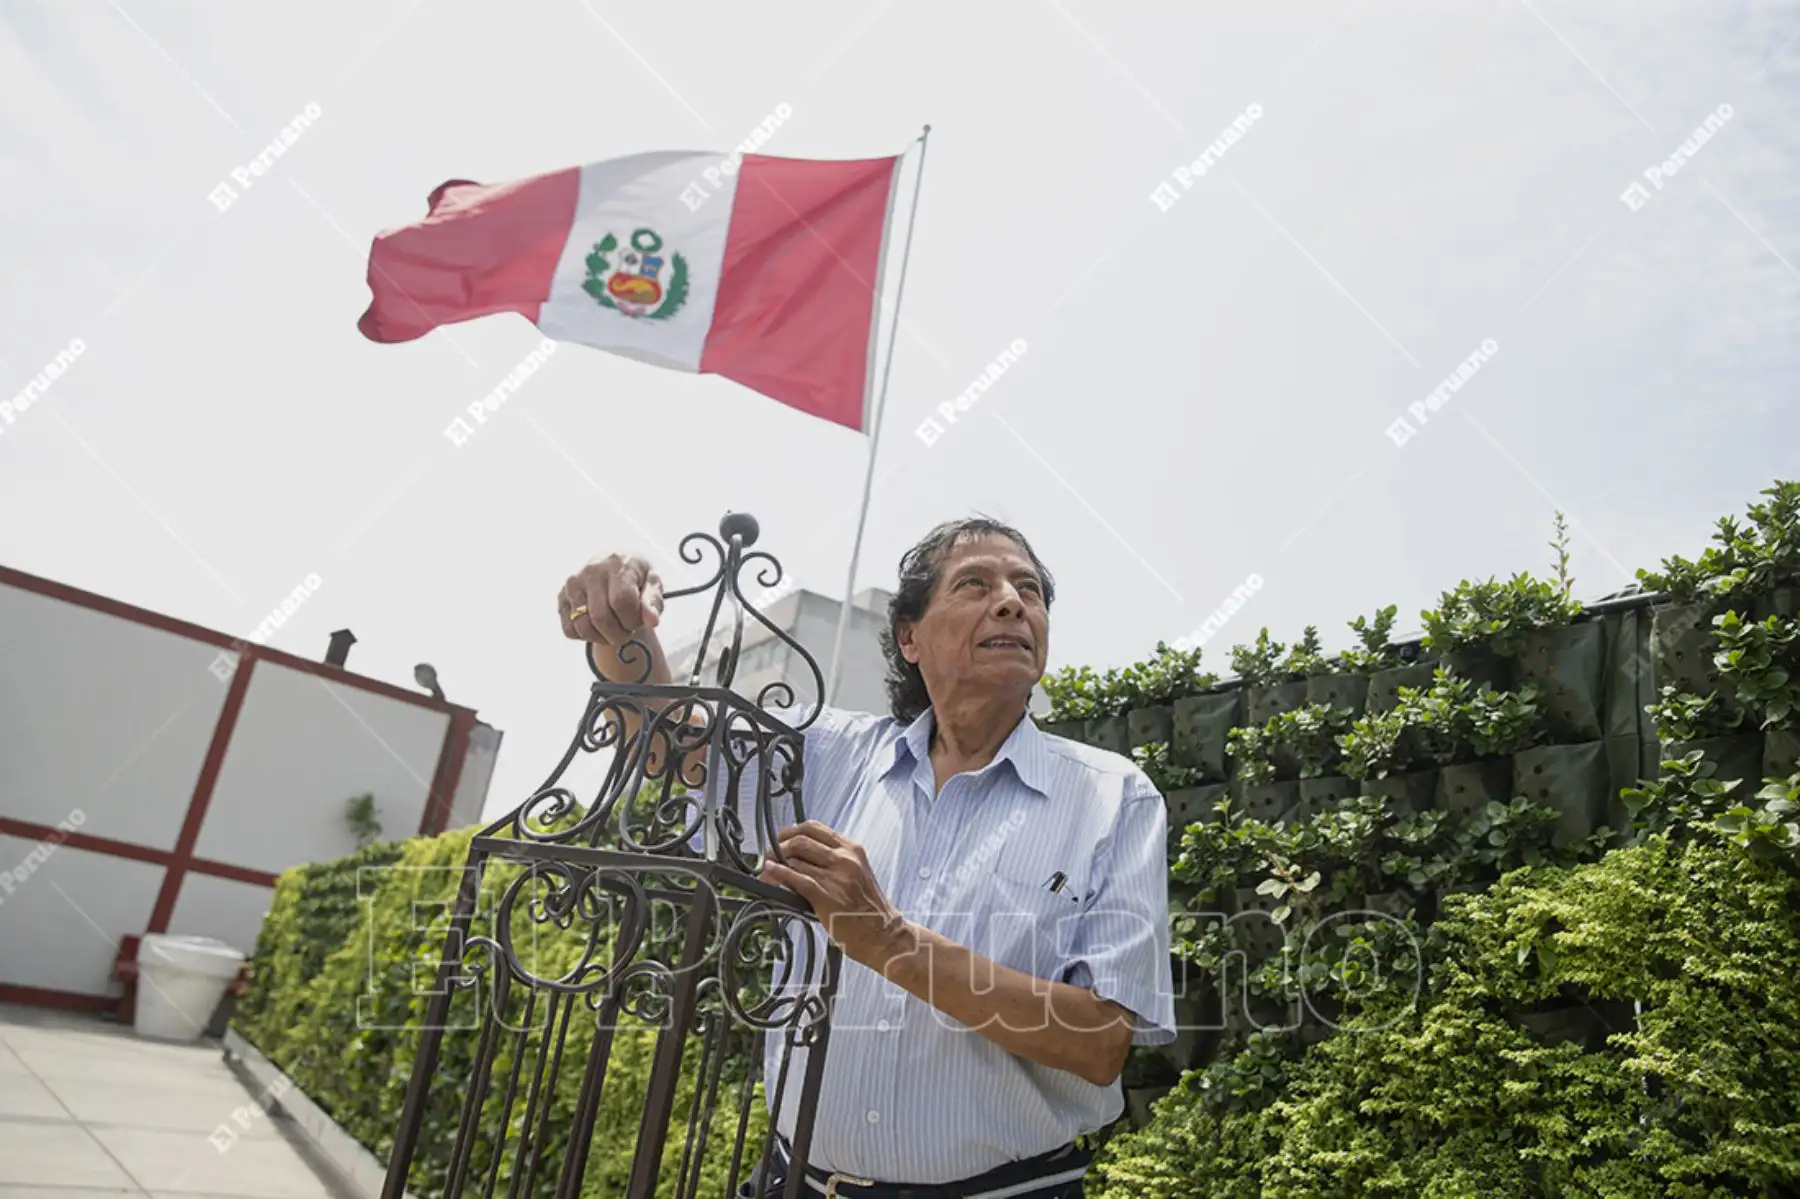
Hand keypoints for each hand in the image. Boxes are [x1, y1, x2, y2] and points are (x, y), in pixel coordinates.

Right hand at [560, 553, 665, 646]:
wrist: (614, 564)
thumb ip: (653, 602)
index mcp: (616, 565)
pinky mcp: (562, 597)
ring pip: (583, 626)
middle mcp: (591, 572)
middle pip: (601, 617)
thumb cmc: (636, 577)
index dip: (632, 620)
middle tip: (627, 632)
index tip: (638, 621)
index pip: (621, 602)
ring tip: (614, 631)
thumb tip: (652, 621)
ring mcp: (573, 585)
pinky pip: (569, 630)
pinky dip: (585, 637)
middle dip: (618, 634)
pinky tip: (598, 628)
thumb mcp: (652, 584)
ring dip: (602, 638)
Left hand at [759, 822, 909, 968]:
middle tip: (768, 854)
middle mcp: (845, 859)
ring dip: (775, 863)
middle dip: (778, 845)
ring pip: (795, 858)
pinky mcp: (827, 896)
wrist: (884, 934)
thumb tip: (799, 857)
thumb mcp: (857, 874)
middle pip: (801, 840)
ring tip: (766, 870)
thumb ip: (834, 861)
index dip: (790, 830)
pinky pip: (796, 879)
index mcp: (852, 850)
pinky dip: (778, 874)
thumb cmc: (869, 909)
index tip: (779, 837)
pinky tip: (770, 874)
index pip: (815, 827)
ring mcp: (836, 877)